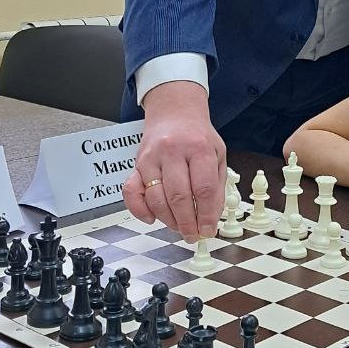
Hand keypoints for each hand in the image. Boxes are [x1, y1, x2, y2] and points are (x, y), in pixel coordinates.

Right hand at [123, 81, 225, 241]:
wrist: (174, 112)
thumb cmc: (197, 136)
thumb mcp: (217, 154)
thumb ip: (216, 187)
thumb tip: (211, 219)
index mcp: (198, 148)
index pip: (203, 188)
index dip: (206, 215)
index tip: (208, 230)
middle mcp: (172, 151)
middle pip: (178, 196)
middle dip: (187, 223)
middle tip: (193, 235)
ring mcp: (151, 158)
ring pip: (156, 198)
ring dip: (168, 220)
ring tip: (179, 227)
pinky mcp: (136, 164)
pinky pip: (131, 192)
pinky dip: (139, 210)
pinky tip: (152, 218)